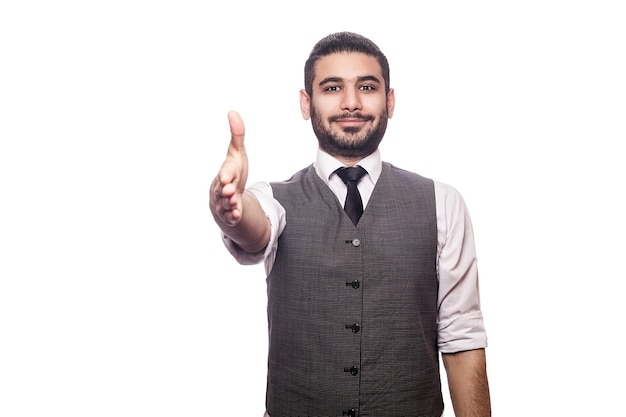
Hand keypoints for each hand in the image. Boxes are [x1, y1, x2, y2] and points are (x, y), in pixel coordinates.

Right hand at [210, 111, 247, 226]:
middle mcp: (221, 188)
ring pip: (225, 204)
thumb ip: (237, 135)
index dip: (226, 174)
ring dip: (229, 204)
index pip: (226, 173)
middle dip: (226, 190)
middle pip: (223, 190)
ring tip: (234, 203)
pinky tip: (236, 215)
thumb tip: (232, 111)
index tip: (227, 176)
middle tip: (229, 190)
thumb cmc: (233, 172)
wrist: (229, 195)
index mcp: (225, 172)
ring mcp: (224, 202)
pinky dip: (232, 216)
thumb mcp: (237, 154)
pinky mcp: (229, 214)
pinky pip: (229, 216)